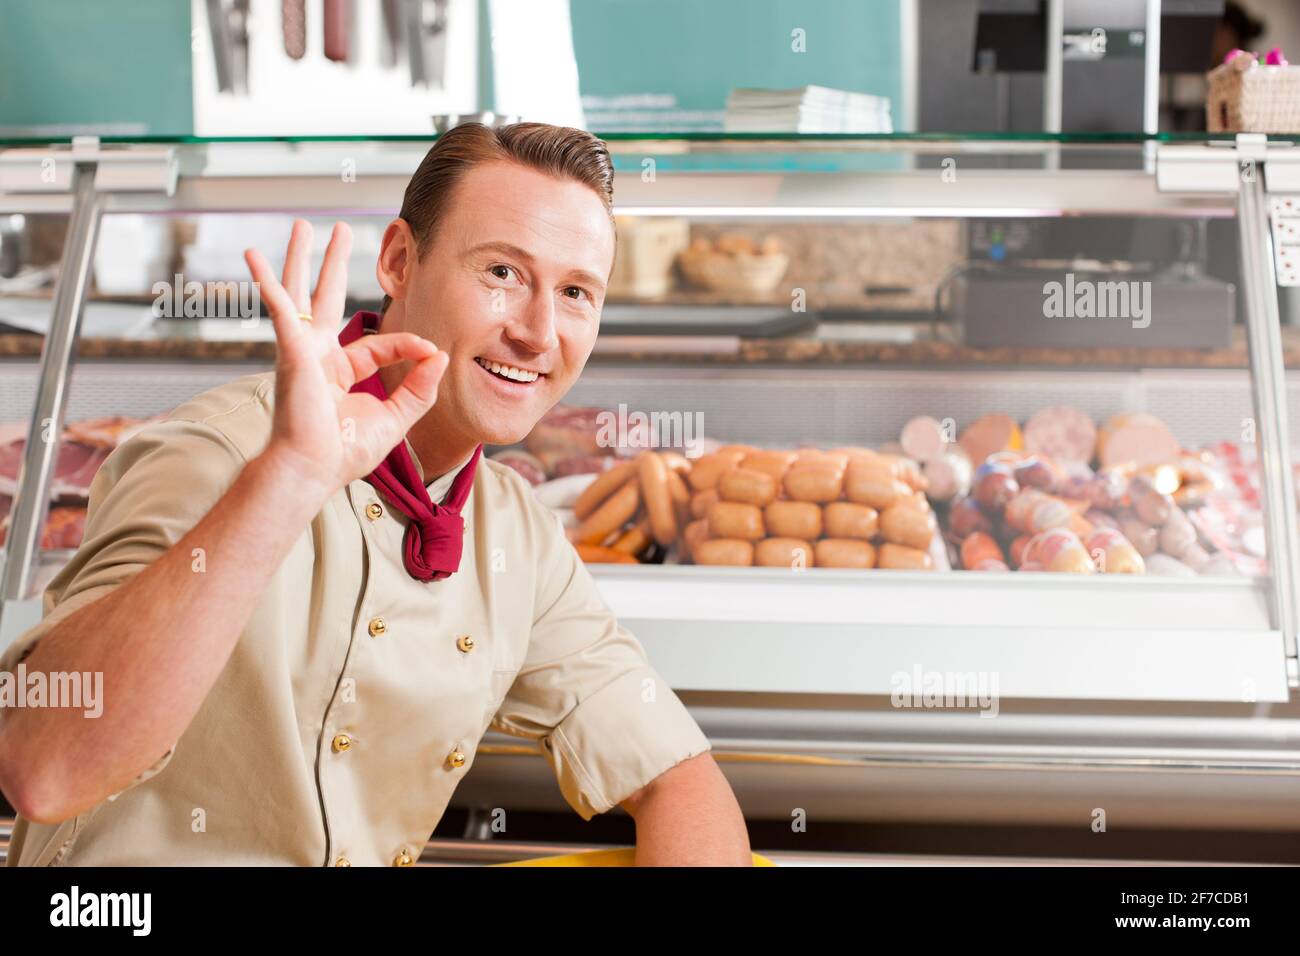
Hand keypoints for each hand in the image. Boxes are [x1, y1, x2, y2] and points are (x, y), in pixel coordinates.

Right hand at [243, 219, 448, 500]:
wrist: (313, 470)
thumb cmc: (343, 452)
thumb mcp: (394, 418)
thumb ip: (419, 389)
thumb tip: (440, 356)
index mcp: (340, 371)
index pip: (379, 345)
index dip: (409, 346)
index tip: (431, 351)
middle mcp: (317, 356)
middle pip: (326, 299)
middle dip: (332, 263)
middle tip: (337, 230)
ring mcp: (300, 351)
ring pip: (299, 294)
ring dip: (297, 259)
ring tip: (299, 226)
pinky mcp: (290, 352)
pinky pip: (281, 312)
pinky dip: (269, 285)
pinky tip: (256, 259)